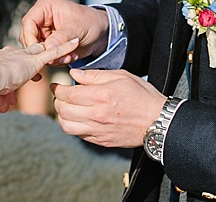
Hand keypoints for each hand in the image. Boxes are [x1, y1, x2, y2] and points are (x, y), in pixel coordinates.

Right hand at [0, 37, 79, 112]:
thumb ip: (1, 99)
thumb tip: (6, 106)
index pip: (10, 60)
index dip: (15, 68)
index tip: (16, 76)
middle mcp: (9, 53)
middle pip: (25, 54)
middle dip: (32, 60)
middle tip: (40, 66)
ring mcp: (22, 55)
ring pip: (40, 50)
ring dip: (52, 53)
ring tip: (67, 49)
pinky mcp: (34, 60)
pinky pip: (52, 52)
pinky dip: (64, 48)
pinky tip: (74, 43)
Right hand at [18, 0, 108, 61]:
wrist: (102, 33)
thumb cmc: (91, 23)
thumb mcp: (77, 29)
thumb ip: (62, 38)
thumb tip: (46, 47)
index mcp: (46, 6)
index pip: (28, 22)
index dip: (30, 38)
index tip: (39, 52)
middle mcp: (41, 18)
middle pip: (28, 36)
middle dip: (42, 50)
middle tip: (55, 58)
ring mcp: (43, 30)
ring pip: (35, 48)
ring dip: (50, 56)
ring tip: (68, 56)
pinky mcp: (47, 42)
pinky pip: (44, 54)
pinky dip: (55, 59)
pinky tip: (69, 57)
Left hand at [51, 68, 165, 147]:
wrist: (159, 121)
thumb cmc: (142, 96)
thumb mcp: (121, 76)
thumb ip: (94, 75)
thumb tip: (74, 74)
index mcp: (100, 96)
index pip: (68, 94)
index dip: (57, 89)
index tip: (56, 85)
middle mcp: (96, 115)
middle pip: (63, 110)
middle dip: (57, 101)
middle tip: (59, 95)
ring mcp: (98, 130)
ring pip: (66, 126)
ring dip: (62, 116)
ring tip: (65, 108)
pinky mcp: (101, 140)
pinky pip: (78, 135)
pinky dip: (72, 126)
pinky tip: (77, 118)